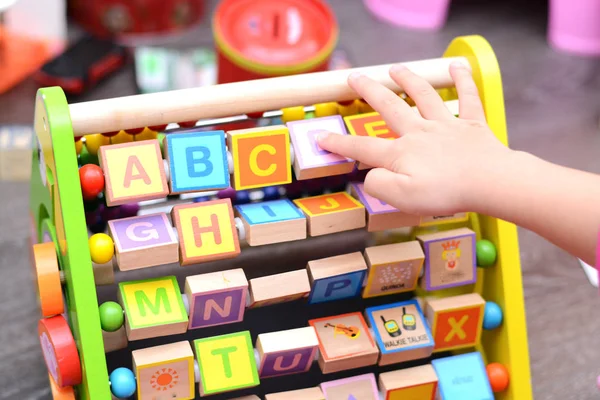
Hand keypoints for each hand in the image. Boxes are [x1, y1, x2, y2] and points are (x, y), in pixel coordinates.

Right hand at [317, 62, 513, 215]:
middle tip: (355, 78)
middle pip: (390, 107)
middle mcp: (419, 132)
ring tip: (395, 68)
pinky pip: (467, 98)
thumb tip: (369, 175)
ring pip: (424, 96)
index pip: (362, 147)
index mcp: (400, 153)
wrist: (490, 182)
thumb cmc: (446, 193)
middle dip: (369, 91)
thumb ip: (379, 185)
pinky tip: (458, 66)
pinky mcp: (471, 125)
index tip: (321, 136)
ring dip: (408, 80)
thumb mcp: (402, 198)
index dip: (339, 142)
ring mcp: (446, 125)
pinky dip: (463, 80)